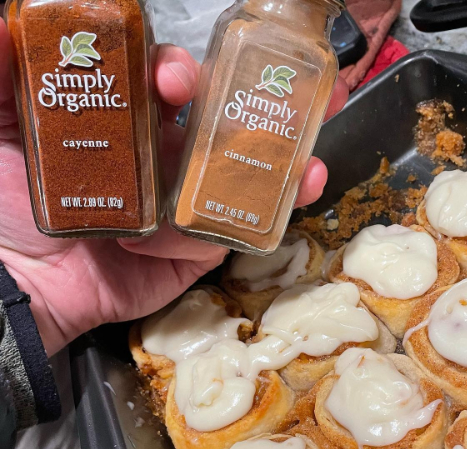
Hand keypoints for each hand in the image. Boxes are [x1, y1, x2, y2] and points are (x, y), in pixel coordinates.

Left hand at [0, 21, 347, 356]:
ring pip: (238, 174)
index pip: (163, 87)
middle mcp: (159, 157)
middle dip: (255, 104)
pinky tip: (293, 190)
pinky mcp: (195, 247)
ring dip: (283, 160)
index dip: (179, 74)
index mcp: (124, 122)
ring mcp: (182, 204)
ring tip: (314, 148)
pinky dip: (259, 213)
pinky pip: (228, 229)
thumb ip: (4, 73)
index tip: (177, 79)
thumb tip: (11, 18)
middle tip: (290, 92)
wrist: (20, 283)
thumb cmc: (4, 203)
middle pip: (216, 124)